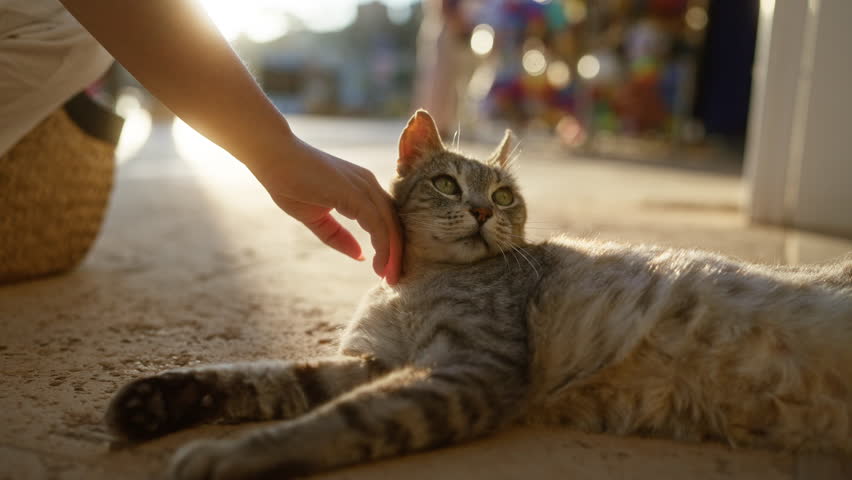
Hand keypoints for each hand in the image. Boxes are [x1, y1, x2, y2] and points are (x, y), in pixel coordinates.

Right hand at [249, 135, 401, 283]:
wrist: (273, 157)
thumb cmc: (291, 182)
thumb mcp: (317, 217)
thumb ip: (338, 236)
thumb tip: (360, 255)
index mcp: (362, 188)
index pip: (386, 219)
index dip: (390, 245)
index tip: (387, 270)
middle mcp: (368, 184)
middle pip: (394, 222)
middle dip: (397, 253)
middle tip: (395, 280)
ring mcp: (363, 186)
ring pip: (390, 224)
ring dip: (393, 253)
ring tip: (390, 277)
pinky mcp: (354, 192)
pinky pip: (377, 223)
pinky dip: (382, 246)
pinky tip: (379, 264)